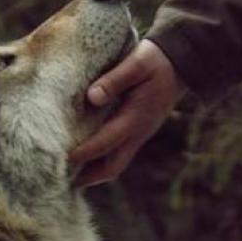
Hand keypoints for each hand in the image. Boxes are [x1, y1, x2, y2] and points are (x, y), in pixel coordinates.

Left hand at [69, 39, 185, 186]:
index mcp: (135, 118)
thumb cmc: (155, 61)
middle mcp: (138, 133)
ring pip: (115, 165)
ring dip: (93, 173)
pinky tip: (83, 159)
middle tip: (61, 180)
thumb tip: (92, 97)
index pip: (105, 143)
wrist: (180, 63)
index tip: (61, 158)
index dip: (83, 153)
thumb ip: (115, 80)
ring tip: (67, 175)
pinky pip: (117, 154)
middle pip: (112, 168)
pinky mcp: (137, 131)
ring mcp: (138, 135)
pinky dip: (99, 161)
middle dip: (87, 178)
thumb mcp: (136, 63)